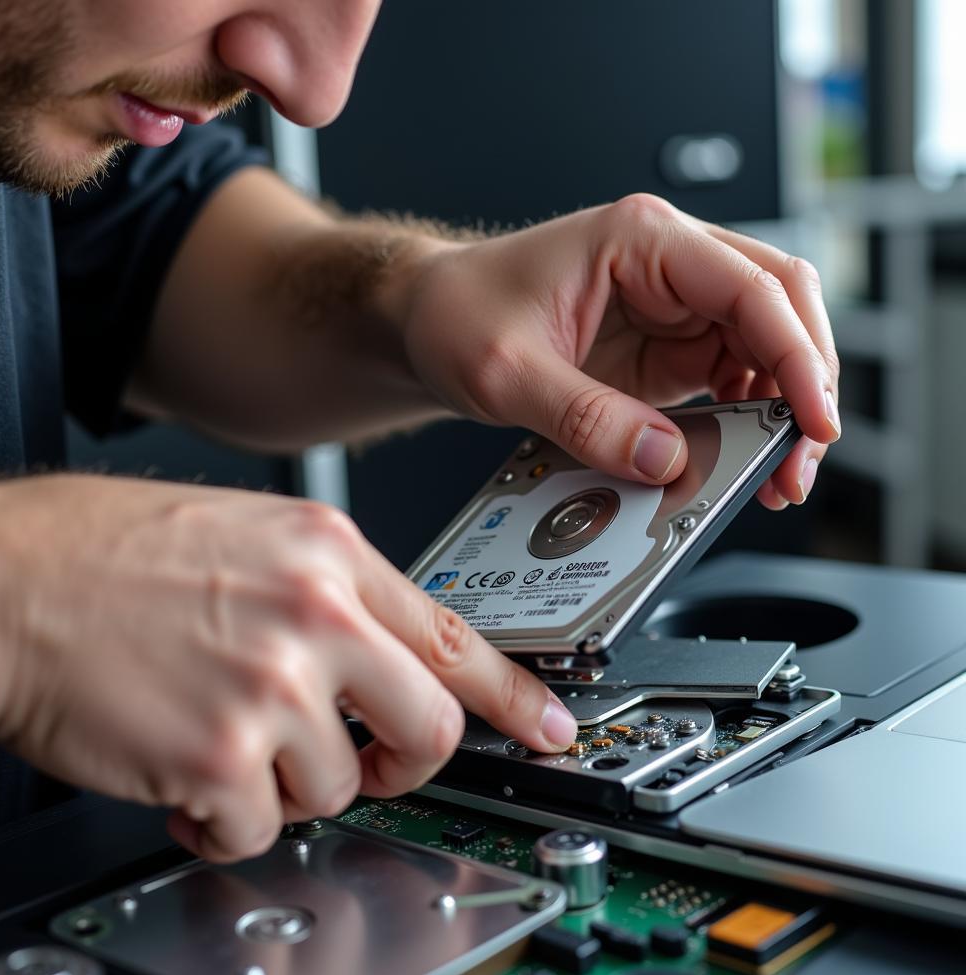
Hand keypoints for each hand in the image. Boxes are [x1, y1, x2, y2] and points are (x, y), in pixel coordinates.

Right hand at [0, 476, 576, 861]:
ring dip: (289, 782)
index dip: (518, 695)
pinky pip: (263, 826)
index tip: (551, 729)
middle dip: (400, 762)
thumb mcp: (249, 538)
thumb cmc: (107, 557)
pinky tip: (188, 776)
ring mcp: (274, 686)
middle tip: (362, 761)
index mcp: (329, 554)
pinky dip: (229, 818)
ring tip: (228, 744)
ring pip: (340, 785)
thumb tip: (385, 661)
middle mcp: (316, 614)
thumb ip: (333, 598)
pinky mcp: (221, 756)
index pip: (456, 636)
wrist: (5, 583)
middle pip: (429, 727)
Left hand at [402, 194, 839, 508]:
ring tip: (776, 472)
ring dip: (780, 405)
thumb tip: (665, 460)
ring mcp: (669, 304)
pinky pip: (726, 374)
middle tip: (802, 457)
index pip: (752, 287)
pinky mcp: (660, 345)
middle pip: (777, 307)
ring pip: (762, 345)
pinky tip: (741, 454)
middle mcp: (666, 262)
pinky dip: (745, 415)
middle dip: (804, 382)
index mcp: (639, 239)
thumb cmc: (457, 314)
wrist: (425, 318)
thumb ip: (587, 418)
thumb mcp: (509, 374)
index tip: (812, 420)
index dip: (797, 355)